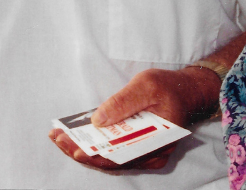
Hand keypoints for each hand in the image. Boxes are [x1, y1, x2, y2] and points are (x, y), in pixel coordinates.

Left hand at [48, 66, 220, 171]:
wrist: (188, 90)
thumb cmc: (169, 86)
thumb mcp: (147, 85)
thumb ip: (123, 102)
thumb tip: (97, 120)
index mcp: (156, 144)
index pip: (118, 157)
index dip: (93, 154)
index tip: (71, 146)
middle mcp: (150, 156)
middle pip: (110, 161)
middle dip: (81, 150)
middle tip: (57, 138)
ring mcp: (144, 154)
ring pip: (110, 158)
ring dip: (85, 148)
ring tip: (61, 136)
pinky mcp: (138, 148)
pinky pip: (114, 151)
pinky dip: (95, 144)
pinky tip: (78, 135)